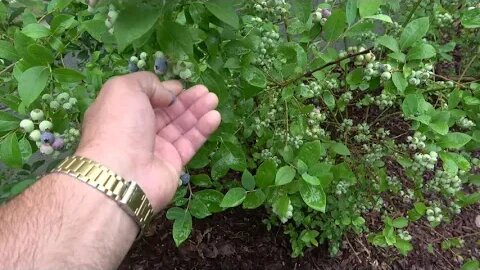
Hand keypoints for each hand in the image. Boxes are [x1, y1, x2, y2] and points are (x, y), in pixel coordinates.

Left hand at [75, 72, 220, 211]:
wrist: (121, 174)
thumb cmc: (119, 125)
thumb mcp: (123, 89)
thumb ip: (147, 83)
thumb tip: (167, 95)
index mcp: (121, 112)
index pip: (146, 98)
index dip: (163, 90)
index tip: (180, 86)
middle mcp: (137, 130)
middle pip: (166, 112)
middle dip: (186, 100)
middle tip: (205, 91)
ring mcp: (155, 148)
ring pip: (181, 126)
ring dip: (198, 111)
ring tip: (214, 99)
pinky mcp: (172, 163)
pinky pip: (190, 143)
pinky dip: (202, 129)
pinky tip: (214, 117)